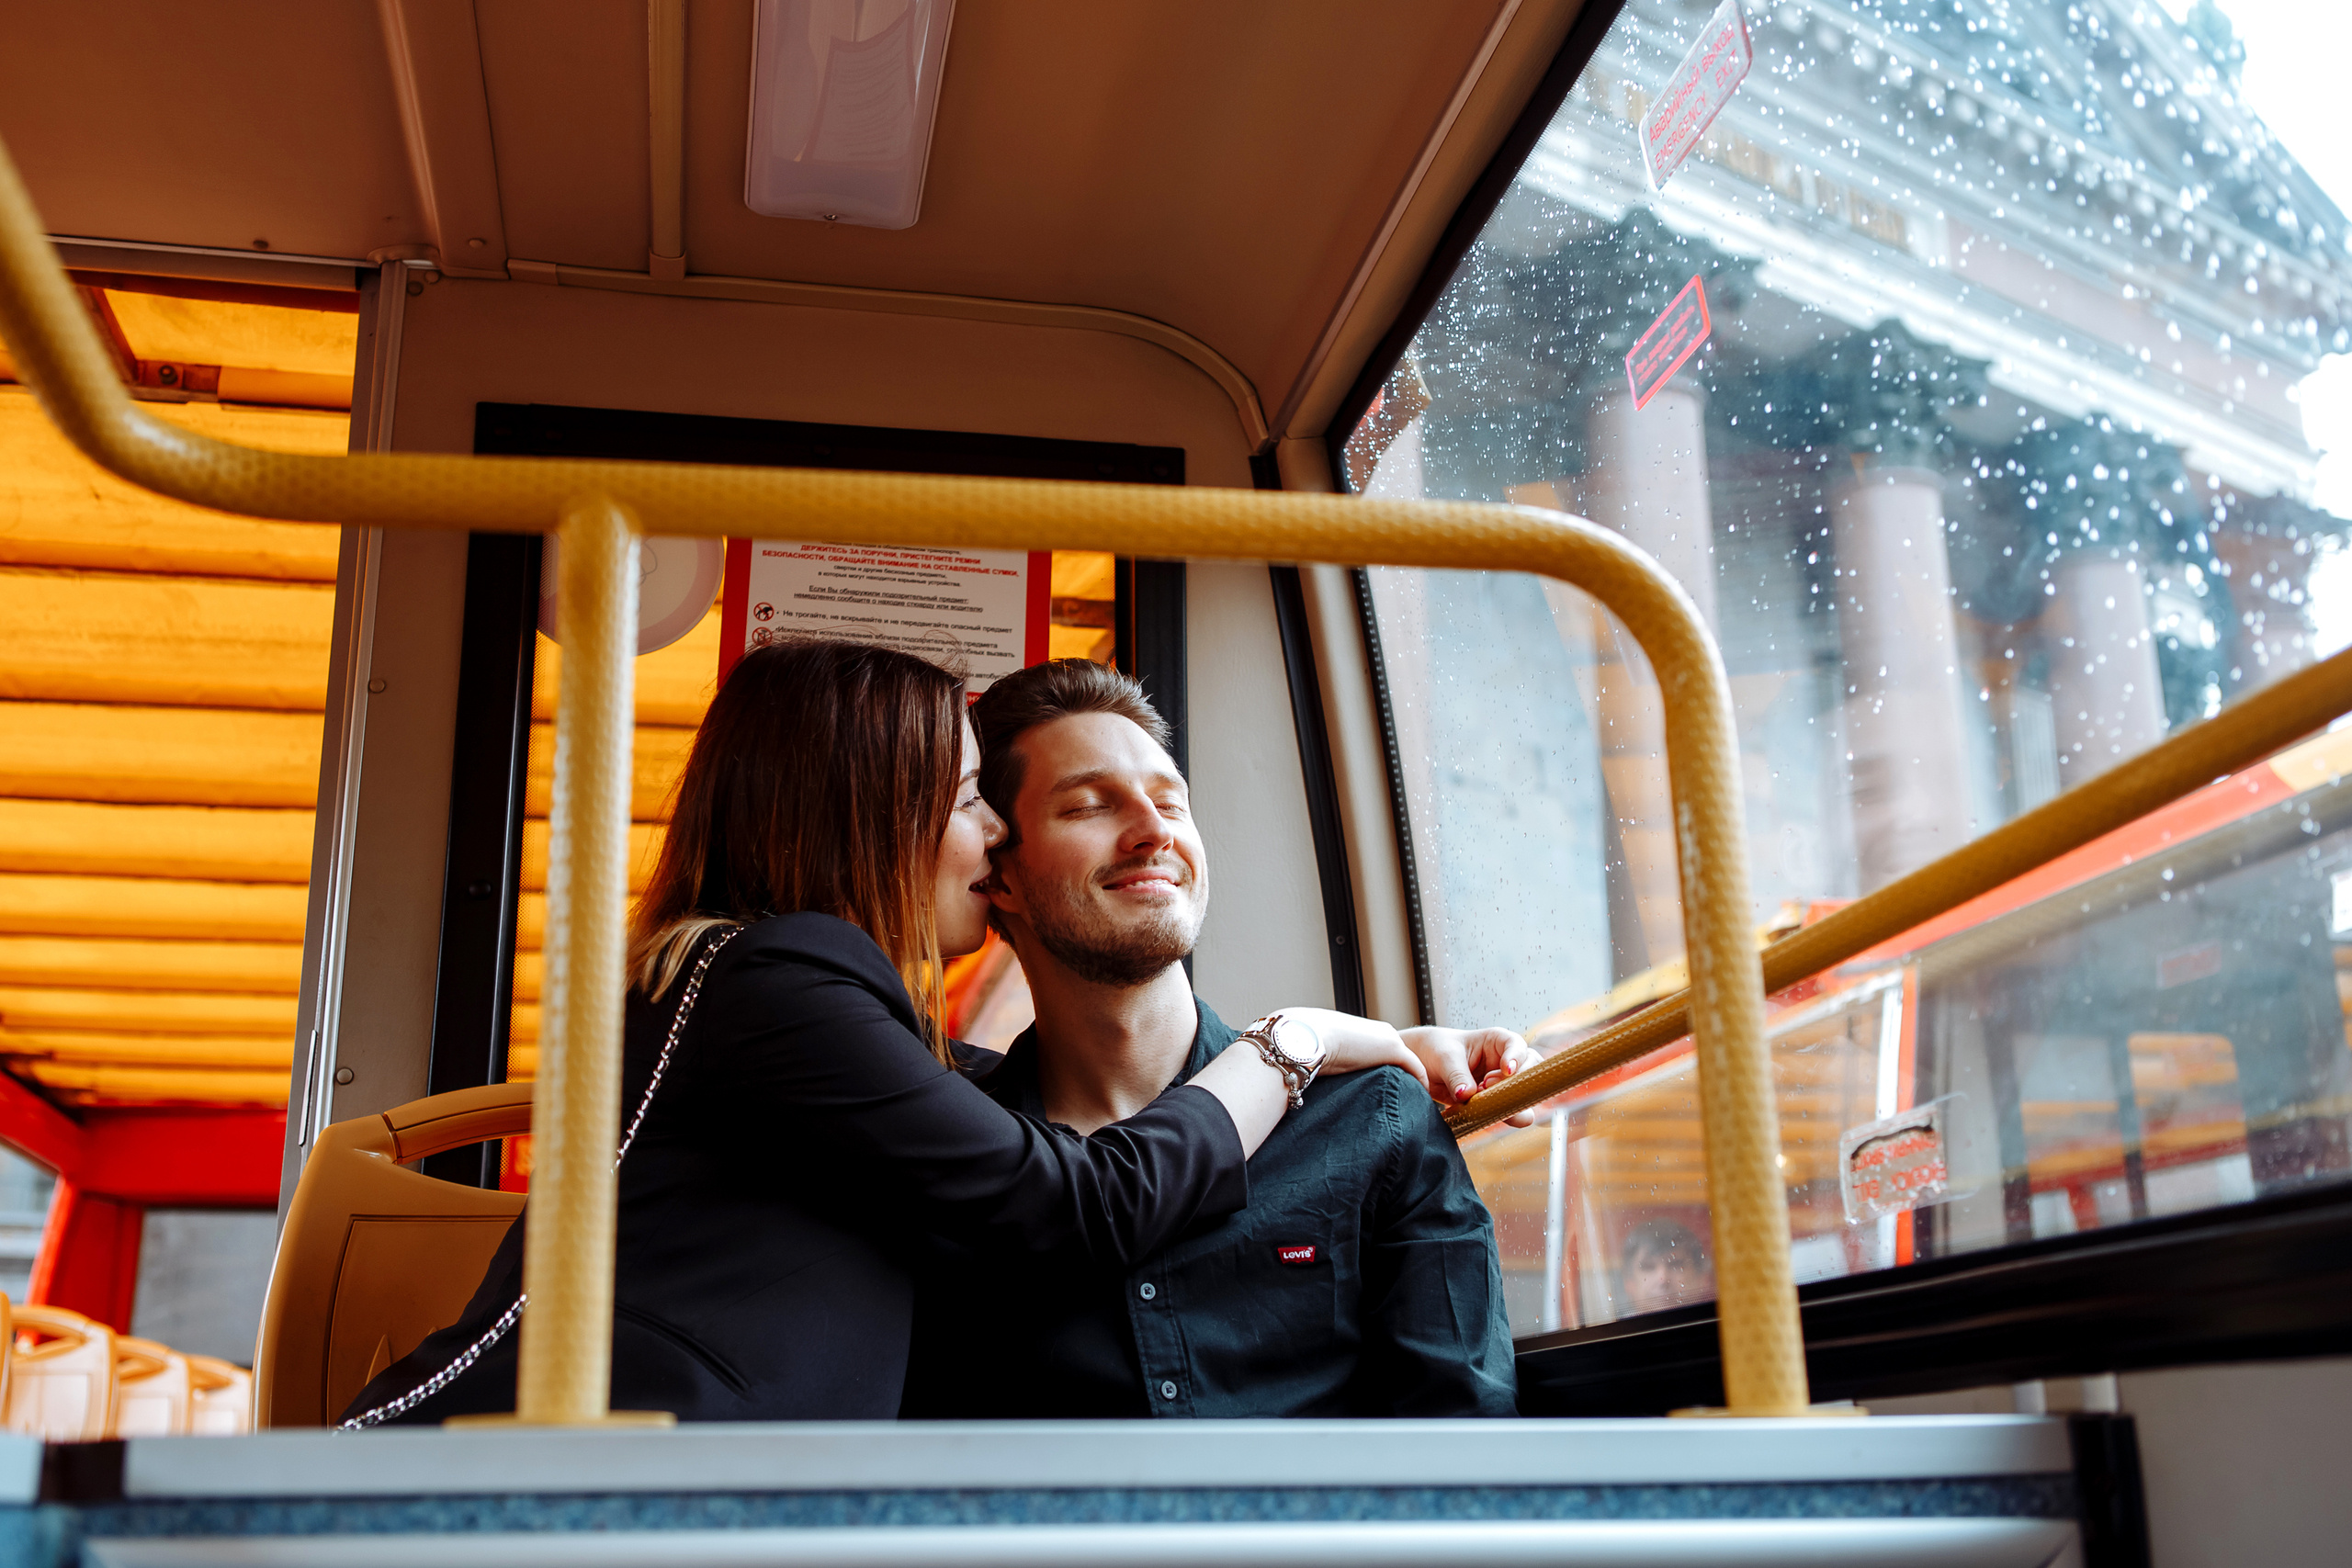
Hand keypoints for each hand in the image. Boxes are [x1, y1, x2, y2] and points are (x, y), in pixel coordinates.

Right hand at [1271, 1009, 1428, 1092]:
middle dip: (1405, 1075)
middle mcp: (1380, 1031)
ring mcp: (1388, 1039)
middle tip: (1410, 1096)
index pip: (1383, 1051)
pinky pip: (1415, 1069)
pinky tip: (1423, 1095)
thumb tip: (1316, 1081)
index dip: (1388, 1069)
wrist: (1305, 1037)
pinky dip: (1420, 1082)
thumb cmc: (1304, 1046)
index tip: (1392, 1087)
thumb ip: (1330, 1061)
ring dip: (1413, 1080)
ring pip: (1409, 1063)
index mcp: (1363, 1031)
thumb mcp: (1320, 1052)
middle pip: (1400, 1057)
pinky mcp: (1393, 1050)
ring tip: (1417, 1099)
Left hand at [1401, 1027, 1542, 1124]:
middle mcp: (1504, 1063)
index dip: (1517, 1058)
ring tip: (1486, 1104)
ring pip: (1524, 1096)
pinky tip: (1486, 1116)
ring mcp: (1501, 1084)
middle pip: (1529, 1072)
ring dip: (1513, 1104)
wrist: (1421, 1066)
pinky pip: (1509, 1112)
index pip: (1517, 1046)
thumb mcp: (1444, 1057)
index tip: (1507, 1070)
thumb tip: (1466, 1094)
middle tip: (1486, 1086)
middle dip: (1515, 1083)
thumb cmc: (1436, 1050)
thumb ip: (1457, 1075)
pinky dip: (1503, 1117)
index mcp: (1496, 1041)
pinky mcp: (1495, 1102)